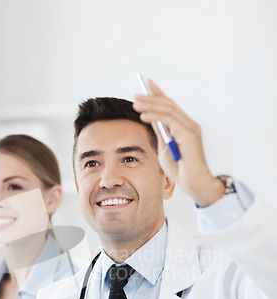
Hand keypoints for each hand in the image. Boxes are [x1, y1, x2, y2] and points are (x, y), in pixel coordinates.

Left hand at [133, 79, 224, 206]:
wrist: (193, 183)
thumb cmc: (181, 170)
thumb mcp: (165, 148)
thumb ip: (161, 133)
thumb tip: (151, 119)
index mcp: (184, 127)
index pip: (170, 105)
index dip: (158, 93)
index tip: (146, 84)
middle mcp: (189, 124)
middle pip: (168, 104)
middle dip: (151, 97)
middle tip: (135, 95)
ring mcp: (190, 128)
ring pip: (168, 110)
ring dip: (150, 105)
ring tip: (136, 104)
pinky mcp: (189, 134)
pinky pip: (170, 120)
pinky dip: (156, 116)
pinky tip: (144, 115)